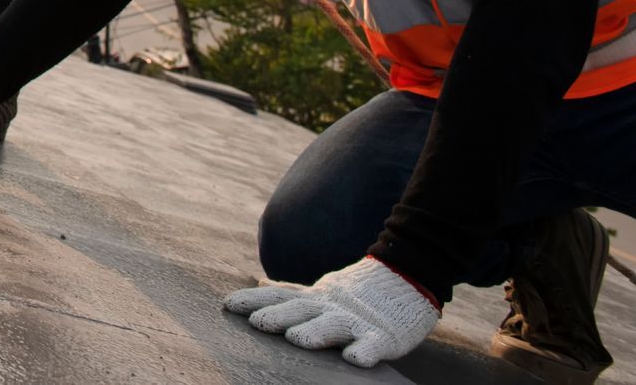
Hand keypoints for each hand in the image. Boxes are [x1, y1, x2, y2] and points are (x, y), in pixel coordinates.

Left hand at [224, 257, 438, 367]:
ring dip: (315, 332)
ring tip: (297, 339)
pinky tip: (353, 359)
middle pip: (302, 309)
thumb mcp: (322, 291)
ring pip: (334, 325)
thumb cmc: (358, 292)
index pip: (280, 296)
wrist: (408, 275)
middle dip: (279, 315)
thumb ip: (293, 292)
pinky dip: (365, 351)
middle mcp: (331, 307)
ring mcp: (357, 321)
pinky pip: (374, 345)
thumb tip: (259, 284)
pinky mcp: (384, 337)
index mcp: (316, 298)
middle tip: (258, 323)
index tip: (228, 305)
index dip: (254, 300)